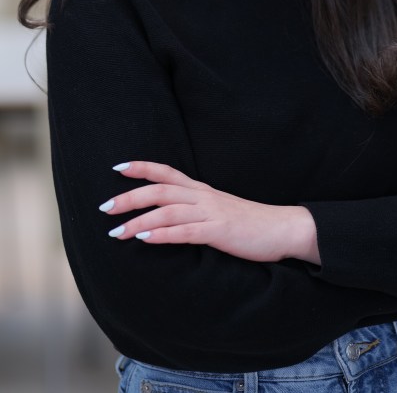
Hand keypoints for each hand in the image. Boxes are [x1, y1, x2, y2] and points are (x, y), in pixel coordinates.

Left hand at [99, 161, 320, 264]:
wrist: (283, 228)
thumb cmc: (250, 223)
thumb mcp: (219, 210)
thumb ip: (195, 210)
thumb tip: (168, 217)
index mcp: (202, 190)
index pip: (167, 172)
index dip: (142, 168)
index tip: (117, 167)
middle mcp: (203, 196)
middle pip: (160, 190)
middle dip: (130, 196)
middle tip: (105, 208)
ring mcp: (211, 213)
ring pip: (167, 211)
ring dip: (139, 220)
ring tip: (117, 231)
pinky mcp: (219, 232)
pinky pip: (186, 232)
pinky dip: (163, 234)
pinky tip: (145, 238)